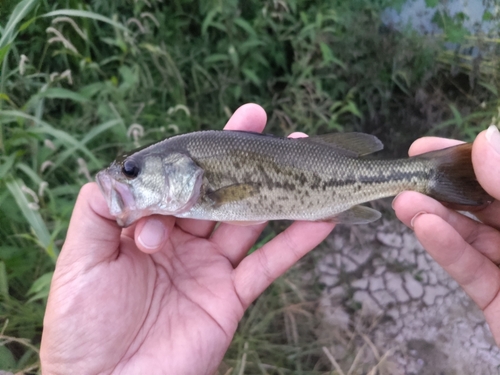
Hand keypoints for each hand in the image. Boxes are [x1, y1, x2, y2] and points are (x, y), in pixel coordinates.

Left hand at [40, 104, 335, 374]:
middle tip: (261, 120)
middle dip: (239, 157)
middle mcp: (183, 242)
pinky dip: (297, 242)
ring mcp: (210, 269)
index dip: (193, 155)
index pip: (176, 181)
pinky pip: (269, 265)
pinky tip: (323, 218)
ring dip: (276, 190)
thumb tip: (122, 171)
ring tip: (304, 156)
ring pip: (250, 221)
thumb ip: (99, 211)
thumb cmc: (83, 328)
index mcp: (148, 228)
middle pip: (217, 191)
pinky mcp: (231, 297)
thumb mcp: (80, 262)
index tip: (212, 133)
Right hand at [393, 126, 499, 345]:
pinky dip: (444, 248)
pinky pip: (469, 269)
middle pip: (484, 205)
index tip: (431, 148)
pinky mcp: (496, 299)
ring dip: (435, 217)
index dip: (470, 159)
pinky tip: (422, 227)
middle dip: (443, 189)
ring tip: (403, 202)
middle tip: (407, 175)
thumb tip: (486, 139)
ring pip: (471, 236)